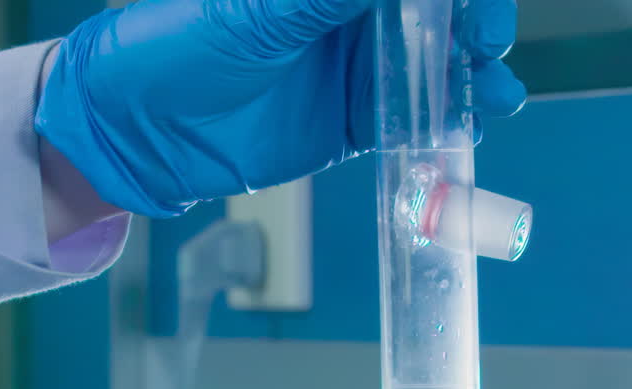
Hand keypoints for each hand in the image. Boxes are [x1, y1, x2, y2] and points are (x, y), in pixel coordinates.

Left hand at [36, 0, 525, 217]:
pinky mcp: (356, 118)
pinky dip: (447, 120)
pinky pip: (415, 115)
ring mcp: (357, 62)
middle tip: (485, 40)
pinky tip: (466, 125)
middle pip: (437, 9)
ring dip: (474, 72)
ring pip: (439, 59)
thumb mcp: (257, 13)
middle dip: (476, 20)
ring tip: (492, 91)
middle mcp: (350, 11)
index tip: (473, 4)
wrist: (139, 132)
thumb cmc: (175, 48)